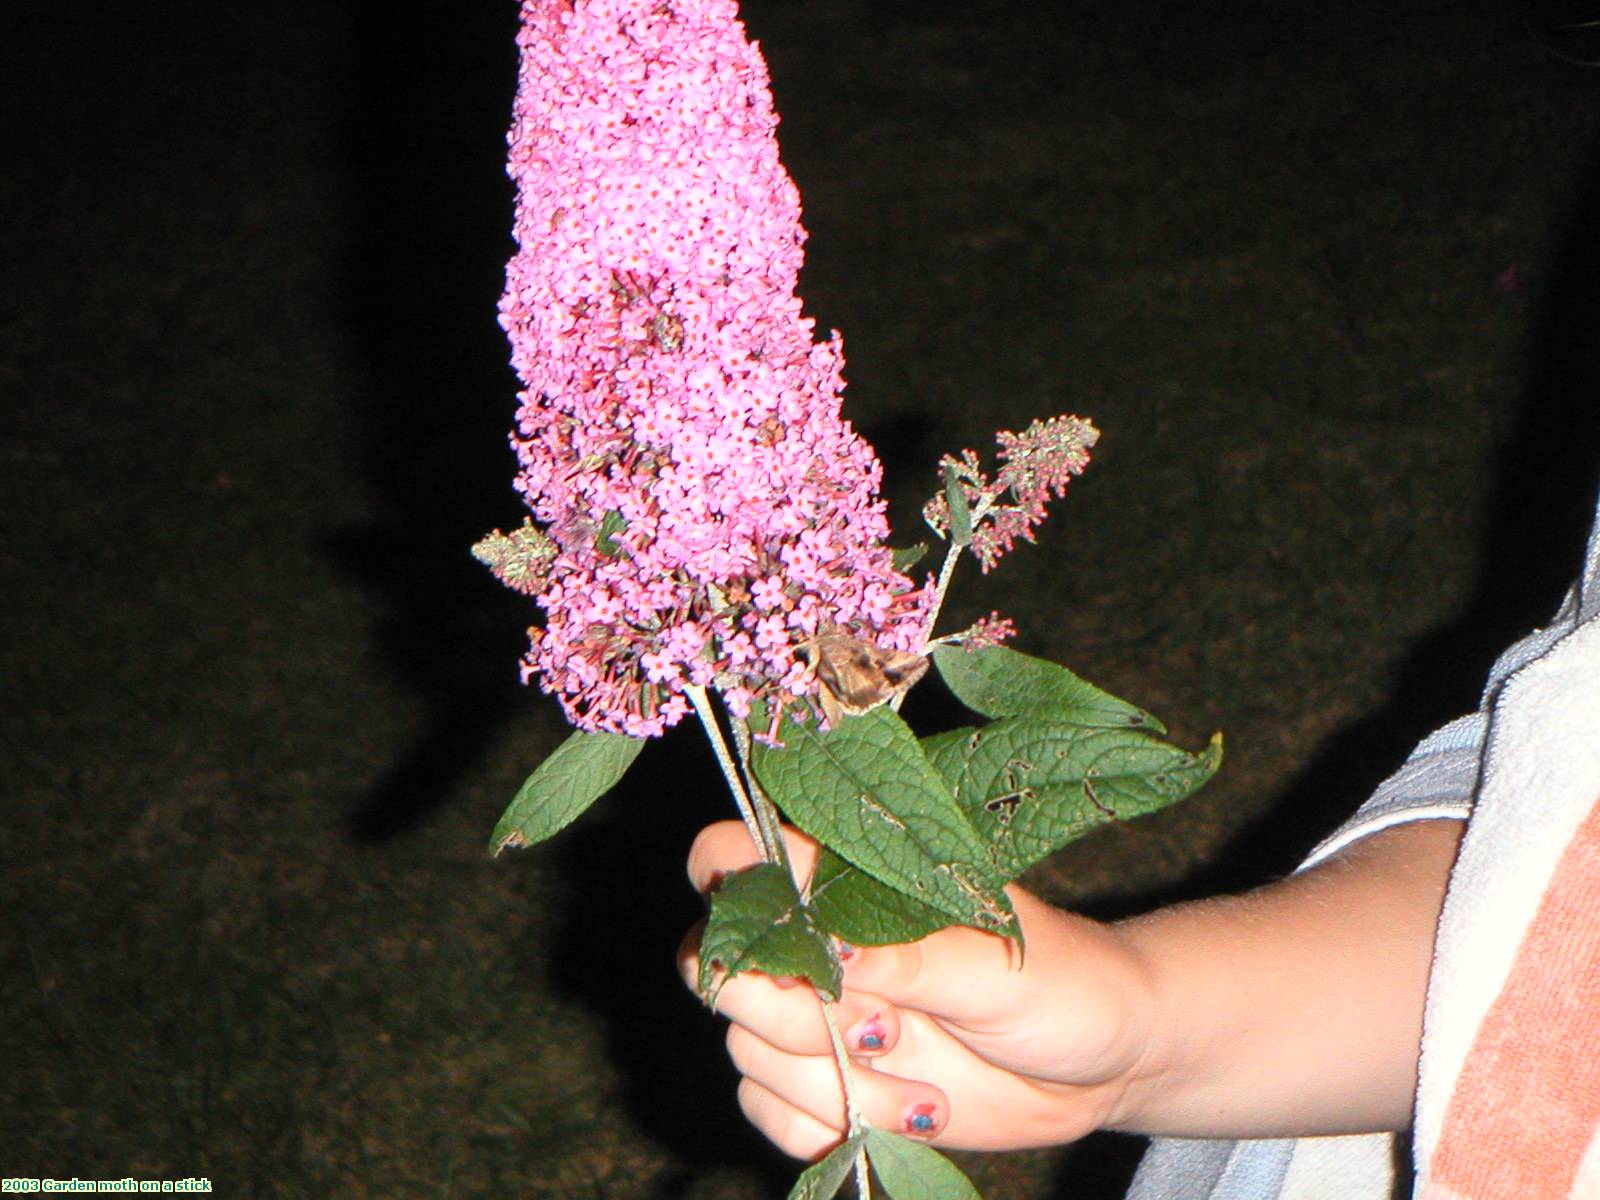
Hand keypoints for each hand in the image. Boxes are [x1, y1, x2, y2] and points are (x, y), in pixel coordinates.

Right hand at [678, 821, 1156, 1158]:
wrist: (1105, 1063)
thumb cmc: (1061, 982)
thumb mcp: (992, 965)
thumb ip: (907, 957)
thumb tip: (829, 951)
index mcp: (847, 881)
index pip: (734, 852)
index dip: (725, 884)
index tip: (782, 942)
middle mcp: (818, 945)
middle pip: (718, 968)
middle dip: (784, 1015)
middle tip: (876, 1030)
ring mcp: (819, 1018)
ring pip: (748, 1050)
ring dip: (830, 1084)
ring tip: (923, 1086)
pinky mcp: (831, 1085)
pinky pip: (768, 1111)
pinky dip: (824, 1126)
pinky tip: (904, 1116)